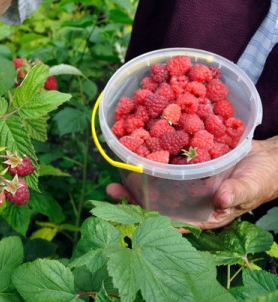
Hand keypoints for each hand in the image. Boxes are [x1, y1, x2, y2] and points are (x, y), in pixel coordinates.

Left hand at [106, 137, 277, 228]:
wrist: (265, 158)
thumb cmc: (261, 178)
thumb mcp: (251, 186)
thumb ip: (236, 193)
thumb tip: (220, 199)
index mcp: (205, 213)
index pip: (174, 221)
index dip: (152, 220)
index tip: (133, 216)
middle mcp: (191, 200)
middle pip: (158, 203)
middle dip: (135, 199)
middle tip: (113, 191)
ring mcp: (187, 183)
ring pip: (156, 185)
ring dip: (136, 181)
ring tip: (114, 176)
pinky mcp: (186, 165)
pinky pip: (165, 164)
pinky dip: (150, 160)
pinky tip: (133, 153)